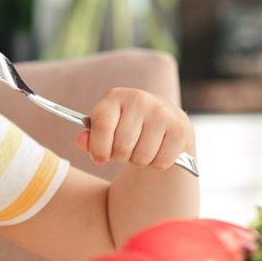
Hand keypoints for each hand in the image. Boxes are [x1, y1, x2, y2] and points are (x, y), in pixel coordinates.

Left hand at [76, 87, 193, 170]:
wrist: (164, 119)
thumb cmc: (126, 125)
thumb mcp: (106, 127)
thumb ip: (90, 137)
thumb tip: (81, 142)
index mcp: (115, 97)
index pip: (102, 126)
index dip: (98, 149)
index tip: (100, 158)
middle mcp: (139, 100)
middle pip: (122, 146)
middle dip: (119, 157)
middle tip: (123, 152)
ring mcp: (162, 113)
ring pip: (142, 157)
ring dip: (138, 161)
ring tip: (140, 149)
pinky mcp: (180, 129)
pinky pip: (161, 162)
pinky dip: (156, 164)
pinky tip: (156, 150)